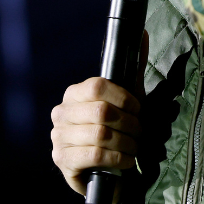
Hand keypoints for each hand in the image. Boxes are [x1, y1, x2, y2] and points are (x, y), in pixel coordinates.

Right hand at [50, 76, 142, 196]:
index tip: (137, 109)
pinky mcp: (62, 159)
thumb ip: (131, 71)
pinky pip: (96, 155)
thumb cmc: (110, 128)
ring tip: (134, 147)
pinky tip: (126, 160)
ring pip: (101, 135)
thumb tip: (144, 35)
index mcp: (73, 93)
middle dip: (129, 123)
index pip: (97, 86)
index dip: (123, 97)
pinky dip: (118, 158)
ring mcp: (59, 136)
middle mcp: (62, 112)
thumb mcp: (122, 100)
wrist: (94, 167)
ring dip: (126, 143)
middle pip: (102, 111)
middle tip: (139, 132)